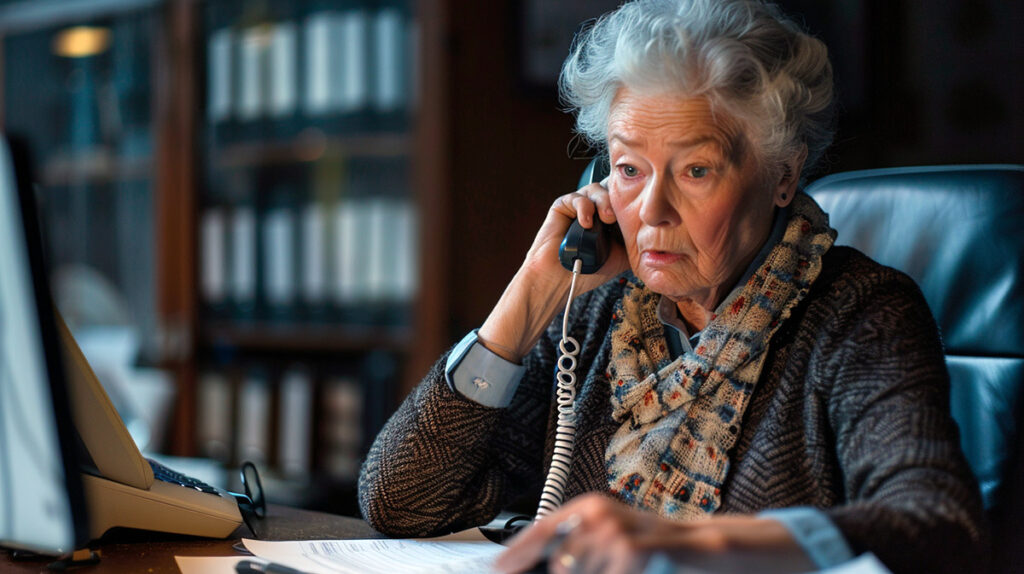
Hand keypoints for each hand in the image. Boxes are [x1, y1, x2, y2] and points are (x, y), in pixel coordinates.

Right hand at [477, 182, 628, 361]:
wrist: (561, 279)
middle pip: (611, 190)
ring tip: (605, 219)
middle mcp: (595, 210)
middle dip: (617, 199)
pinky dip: (583, 207)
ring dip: (603, 202)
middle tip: (618, 216)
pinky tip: (585, 223)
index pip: (623, 199)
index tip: (639, 209)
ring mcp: (579, 207)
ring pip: (595, 189)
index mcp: (609, 219)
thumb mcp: (622, 257)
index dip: (632, 199)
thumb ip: (636, 243)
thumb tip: (659, 238)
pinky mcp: (562, 206)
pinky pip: (576, 197)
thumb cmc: (587, 270)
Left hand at [493, 494, 815, 573]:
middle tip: (604, 570)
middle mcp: (597, 513)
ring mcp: (615, 531)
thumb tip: (533, 567)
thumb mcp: (607, 542)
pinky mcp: (632, 550)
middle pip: (559, 566)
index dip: (515, 555)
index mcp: (586, 508)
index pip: (539, 531)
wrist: (700, 548)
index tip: (497, 571)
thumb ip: (572, 550)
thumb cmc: (650, 546)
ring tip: (625, 570)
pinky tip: (635, 571)